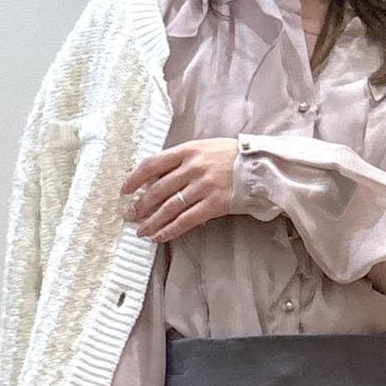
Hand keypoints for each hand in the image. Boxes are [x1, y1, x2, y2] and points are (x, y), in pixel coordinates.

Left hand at [121, 139, 239, 242]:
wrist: (261, 166)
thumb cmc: (232, 156)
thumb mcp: (205, 148)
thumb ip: (182, 160)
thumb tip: (157, 178)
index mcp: (188, 150)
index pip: (152, 164)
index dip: (135, 178)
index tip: (125, 190)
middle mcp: (193, 168)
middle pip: (158, 189)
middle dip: (140, 205)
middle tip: (130, 215)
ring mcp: (203, 187)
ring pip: (169, 207)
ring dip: (152, 221)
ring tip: (141, 231)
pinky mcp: (214, 204)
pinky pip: (186, 220)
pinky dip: (170, 230)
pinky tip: (159, 236)